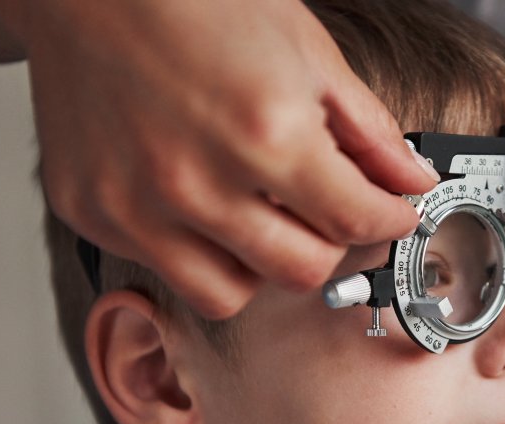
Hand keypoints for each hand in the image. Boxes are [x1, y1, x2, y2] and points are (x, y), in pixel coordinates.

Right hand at [0, 0, 438, 317]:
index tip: (392, 214)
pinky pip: (167, 272)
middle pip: (303, 271)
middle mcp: (199, 182)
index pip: (357, 221)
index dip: (390, 219)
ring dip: (264, 262)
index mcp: (266, 132)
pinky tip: (204, 204)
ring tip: (262, 213)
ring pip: (233, 294)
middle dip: (332, 243)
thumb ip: (367, 129)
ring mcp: (139, 206)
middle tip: (329, 211)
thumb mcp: (305, 49)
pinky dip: (200, 252)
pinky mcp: (93, 214)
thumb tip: (411, 180)